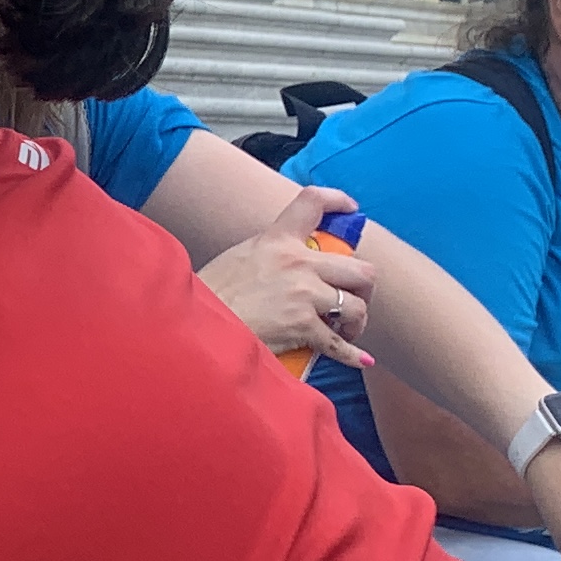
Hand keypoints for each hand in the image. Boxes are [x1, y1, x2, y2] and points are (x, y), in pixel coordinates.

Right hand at [195, 185, 378, 368]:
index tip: (350, 209)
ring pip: (355, 306)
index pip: (313, 202)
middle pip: (359, 268)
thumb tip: (290, 261)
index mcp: (277, 239)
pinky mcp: (303, 327)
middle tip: (352, 297)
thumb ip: (269, 252)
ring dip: (354, 321)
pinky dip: (353, 355)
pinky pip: (340, 344)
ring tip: (344, 329)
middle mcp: (297, 262)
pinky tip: (360, 359)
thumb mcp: (238, 257)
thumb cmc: (210, 294)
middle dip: (363, 287)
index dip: (338, 200)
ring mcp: (303, 295)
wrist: (197, 323)